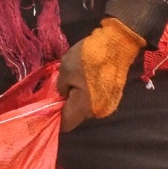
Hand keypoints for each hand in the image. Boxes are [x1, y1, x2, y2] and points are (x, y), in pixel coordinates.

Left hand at [57, 17, 145, 132]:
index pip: (65, 124)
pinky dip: (90, 93)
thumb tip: (62, 95)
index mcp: (83, 107)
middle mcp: (97, 111)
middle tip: (62, 88)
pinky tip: (89, 78)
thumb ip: (60, 88)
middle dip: (68, 106)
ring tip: (77, 80)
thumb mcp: (65, 70)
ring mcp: (108, 104)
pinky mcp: (114, 96)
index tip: (50, 106)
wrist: (117, 44)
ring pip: (86, 107)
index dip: (55, 117)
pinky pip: (96, 100)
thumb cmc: (88, 57)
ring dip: (79, 98)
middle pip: (76, 116)